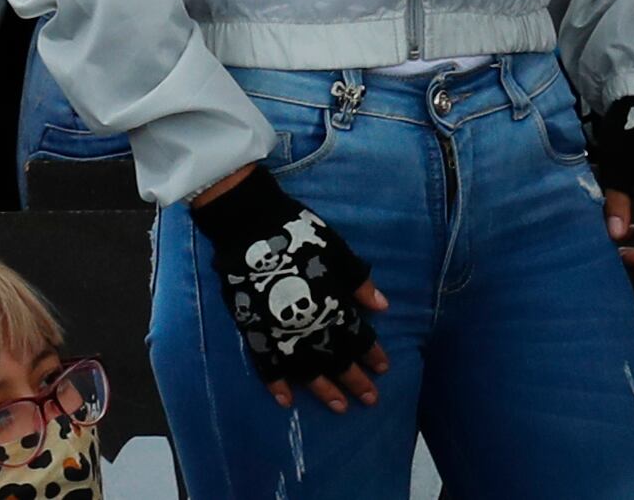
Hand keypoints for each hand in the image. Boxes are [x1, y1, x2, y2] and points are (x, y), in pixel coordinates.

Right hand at [189, 166, 389, 410]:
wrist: (249, 226)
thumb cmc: (298, 234)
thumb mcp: (337, 251)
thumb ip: (358, 281)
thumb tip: (382, 306)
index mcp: (333, 305)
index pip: (359, 338)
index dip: (373, 354)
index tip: (384, 368)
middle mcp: (311, 326)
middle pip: (338, 361)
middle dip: (357, 381)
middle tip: (370, 400)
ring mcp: (281, 332)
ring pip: (307, 371)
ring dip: (324, 391)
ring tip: (339, 408)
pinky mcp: (255, 331)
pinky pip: (266, 365)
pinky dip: (276, 384)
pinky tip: (287, 400)